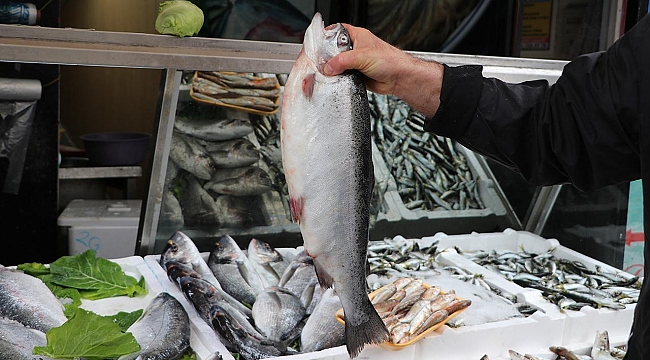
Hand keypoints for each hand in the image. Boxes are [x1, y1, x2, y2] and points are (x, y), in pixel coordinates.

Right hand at [323, 24, 443, 117]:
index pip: (336, 31)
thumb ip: (342, 61)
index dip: (326, 37)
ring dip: (334, 70)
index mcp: (357, 36)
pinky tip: (337, 80)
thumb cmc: (390, 61)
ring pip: (337, 65)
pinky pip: (343, 76)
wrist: (399, 79)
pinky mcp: (356, 75)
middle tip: (321, 63)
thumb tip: (328, 68)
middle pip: (334, 50)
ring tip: (329, 73)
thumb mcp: (361, 56)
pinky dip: (339, 79)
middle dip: (327, 57)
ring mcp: (355, 62)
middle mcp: (355, 48)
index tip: (317, 44)